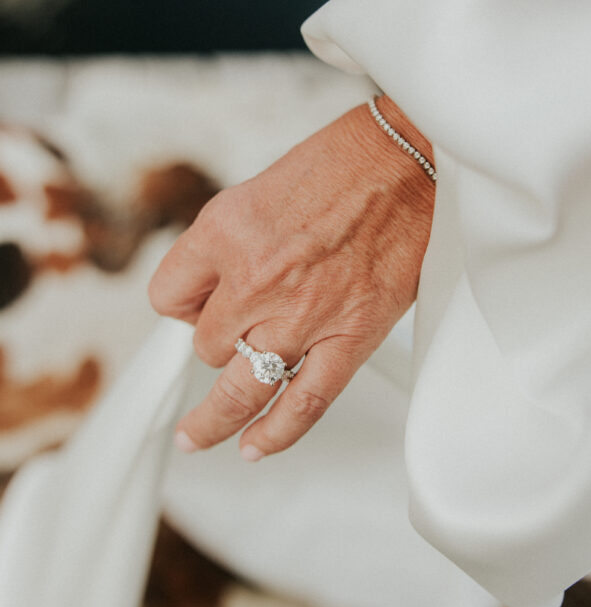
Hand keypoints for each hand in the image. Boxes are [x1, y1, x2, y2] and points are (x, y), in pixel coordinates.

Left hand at [148, 97, 434, 459]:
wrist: (408, 161)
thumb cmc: (341, 167)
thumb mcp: (253, 192)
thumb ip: (223, 248)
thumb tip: (209, 296)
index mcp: (224, 232)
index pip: (166, 297)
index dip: (180, 304)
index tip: (195, 305)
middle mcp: (256, 277)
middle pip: (204, 344)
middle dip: (215, 340)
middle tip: (233, 332)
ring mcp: (302, 313)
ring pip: (240, 386)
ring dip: (214, 418)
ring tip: (197, 437)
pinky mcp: (350, 336)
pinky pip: (304, 402)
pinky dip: (277, 432)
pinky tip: (254, 446)